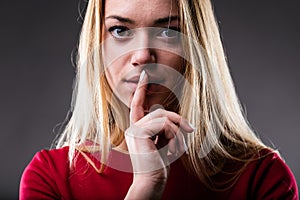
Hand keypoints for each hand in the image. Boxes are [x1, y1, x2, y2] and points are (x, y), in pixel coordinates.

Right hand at [125, 70, 193, 198]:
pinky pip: (163, 124)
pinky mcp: (139, 133)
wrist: (152, 182)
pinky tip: (172, 150)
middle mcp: (133, 128)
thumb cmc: (158, 165)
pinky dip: (174, 136)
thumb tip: (176, 119)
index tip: (145, 75)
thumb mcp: (164, 143)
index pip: (138, 105)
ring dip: (176, 132)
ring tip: (179, 148)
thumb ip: (165, 129)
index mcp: (138, 129)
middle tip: (190, 130)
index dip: (141, 89)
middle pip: (159, 111)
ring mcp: (134, 130)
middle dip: (177, 120)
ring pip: (163, 117)